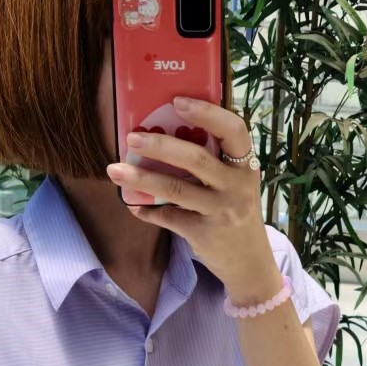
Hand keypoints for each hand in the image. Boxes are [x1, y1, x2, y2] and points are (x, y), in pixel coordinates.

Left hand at [105, 96, 278, 301]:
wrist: (250, 264)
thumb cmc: (237, 214)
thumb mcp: (237, 185)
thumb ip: (215, 162)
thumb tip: (169, 134)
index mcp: (245, 166)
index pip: (234, 130)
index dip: (207, 113)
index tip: (178, 101)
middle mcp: (236, 187)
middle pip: (196, 159)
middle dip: (160, 145)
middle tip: (132, 137)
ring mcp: (221, 211)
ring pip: (176, 189)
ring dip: (142, 178)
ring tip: (115, 170)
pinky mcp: (204, 234)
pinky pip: (168, 217)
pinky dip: (147, 211)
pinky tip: (134, 205)